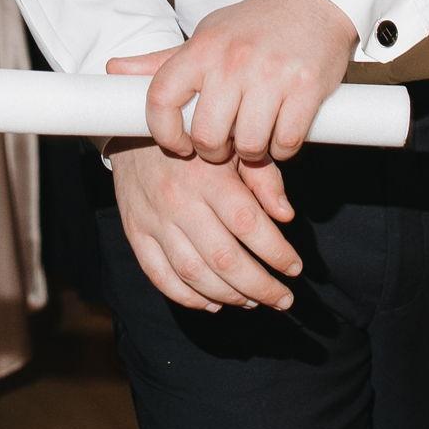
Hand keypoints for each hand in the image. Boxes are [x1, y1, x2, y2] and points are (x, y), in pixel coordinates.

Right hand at [106, 136, 302, 312]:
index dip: (276, 253)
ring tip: (253, 301)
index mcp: (208, 176)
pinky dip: (187, 297)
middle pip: (223, 258)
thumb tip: (286, 215)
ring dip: (229, 295)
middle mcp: (179, 201)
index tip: (295, 267)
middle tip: (284, 299)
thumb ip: (262, 177)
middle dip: (260, 286)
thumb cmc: (195, 137)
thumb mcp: (232, 143)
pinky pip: (160, 276)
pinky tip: (212, 302)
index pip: (248, 224)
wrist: (133, 126)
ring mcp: (154, 219)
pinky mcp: (135, 232)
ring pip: (193, 273)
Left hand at [109, 0, 357, 166]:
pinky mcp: (306, 88)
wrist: (311, 2)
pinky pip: (285, 143)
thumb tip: (114, 69)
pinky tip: (281, 132)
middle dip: (215, 151)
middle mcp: (232, 61)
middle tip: (225, 142)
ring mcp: (271, 74)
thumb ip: (162, 62)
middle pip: (208, 136)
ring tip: (255, 135)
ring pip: (248, 145)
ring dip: (251, 151)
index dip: (163, 133)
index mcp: (201, 49)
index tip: (178, 145)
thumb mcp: (205, 37)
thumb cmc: (251, 26)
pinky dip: (282, 148)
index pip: (161, 98)